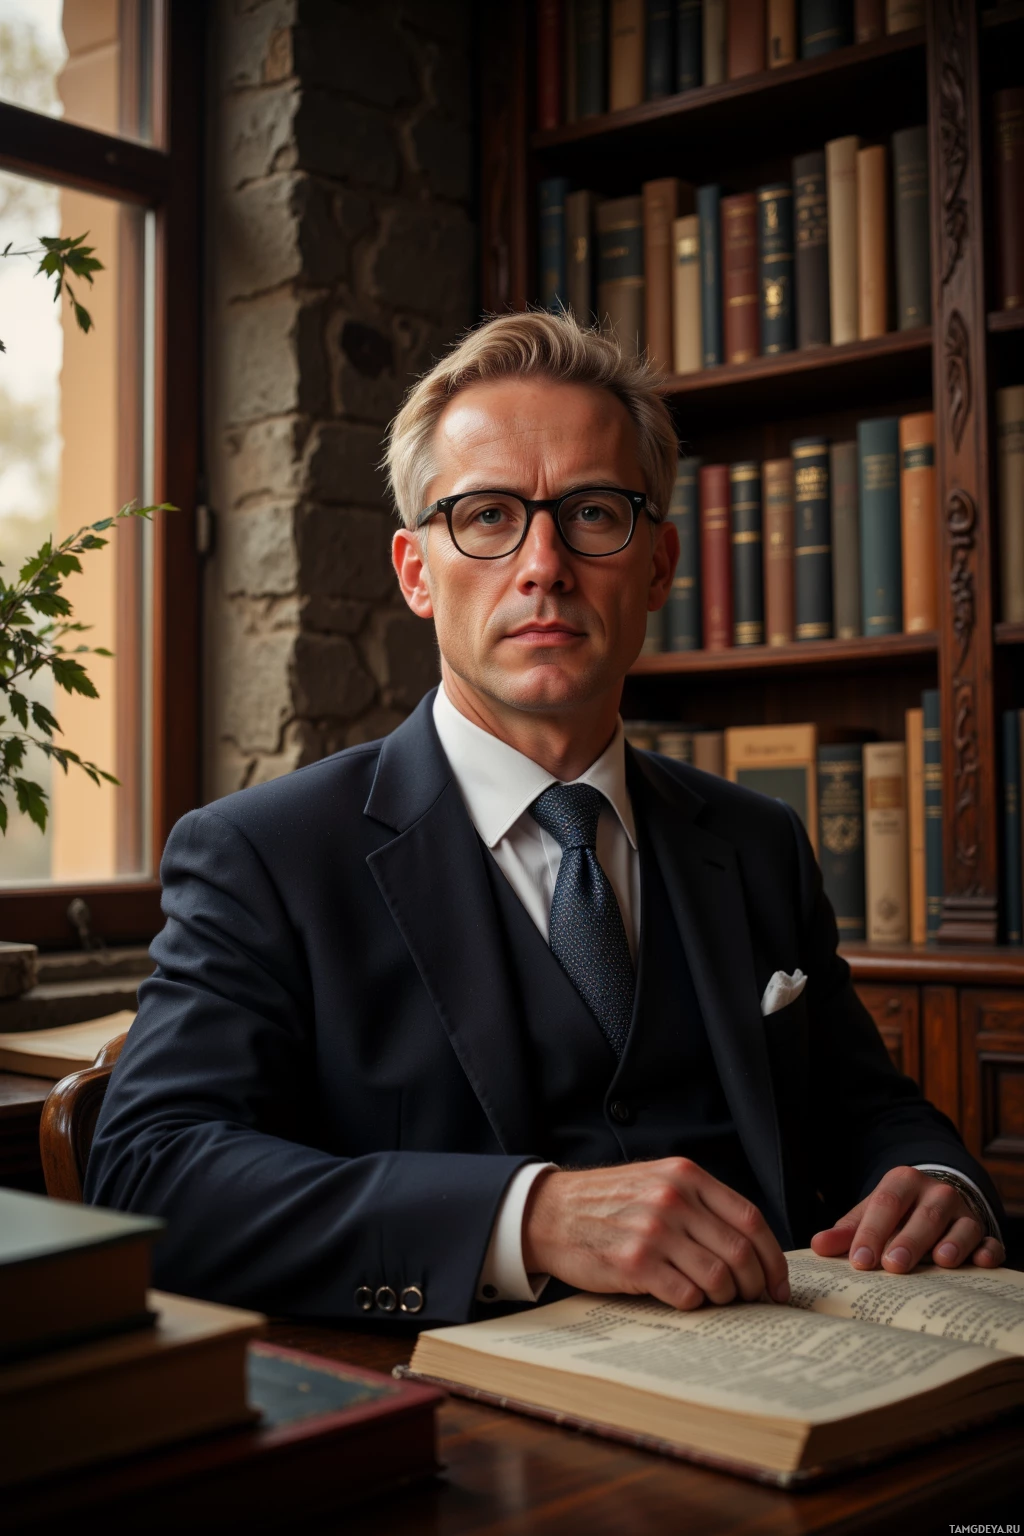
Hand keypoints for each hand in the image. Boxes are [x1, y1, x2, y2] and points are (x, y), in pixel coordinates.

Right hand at [521, 1157, 789, 1310]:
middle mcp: (673, 1199)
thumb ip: (699, 1202)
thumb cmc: (608, 1202)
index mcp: (685, 1175)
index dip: (772, 1257)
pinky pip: (686, 1296)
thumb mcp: (656, 1181)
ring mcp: (653, 1231)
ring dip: (726, 1298)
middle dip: (755, 1285)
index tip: (777, 1282)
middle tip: (754, 1300)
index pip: (751, 1218)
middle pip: (740, 1252)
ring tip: (718, 1300)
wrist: (549, 1211)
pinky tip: (684, 1299)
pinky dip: (694, 1304)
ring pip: (718, 1279)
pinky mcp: (634, 1264)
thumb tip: (750, 1245)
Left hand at [811, 1166, 1004, 1273]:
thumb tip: (817, 1247)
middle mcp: (936, 1192)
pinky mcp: (984, 1231)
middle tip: (893, 1266)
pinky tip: (982, 1262)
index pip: (885, 1205)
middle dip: (908, 1241)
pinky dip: (988, 1251)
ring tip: (941, 1262)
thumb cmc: (897, 1213)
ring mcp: (963, 1211)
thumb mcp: (871, 1214)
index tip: (860, 1261)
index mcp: (902, 1181)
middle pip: (923, 1216)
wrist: (936, 1200)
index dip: (872, 1232)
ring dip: (952, 1243)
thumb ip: (846, 1232)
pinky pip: (990, 1240)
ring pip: (961, 1225)